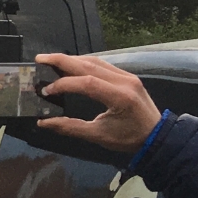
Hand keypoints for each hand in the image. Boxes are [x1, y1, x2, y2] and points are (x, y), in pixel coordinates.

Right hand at [34, 53, 162, 151]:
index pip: (87, 83)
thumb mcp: (99, 135)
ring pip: (95, 61)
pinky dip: (83, 63)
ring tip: (51, 61)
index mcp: (120, 97)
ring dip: (72, 60)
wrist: (157, 135)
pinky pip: (102, 64)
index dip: (63, 84)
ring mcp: (127, 76)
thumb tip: (43, 122)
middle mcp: (124, 81)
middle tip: (40, 59)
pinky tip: (71, 65)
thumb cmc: (129, 138)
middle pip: (89, 65)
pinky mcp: (126, 76)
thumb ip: (70, 127)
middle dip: (62, 60)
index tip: (46, 91)